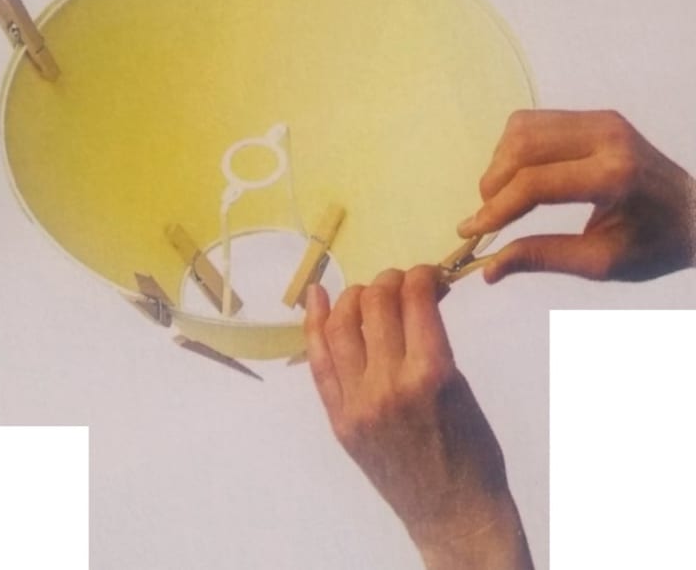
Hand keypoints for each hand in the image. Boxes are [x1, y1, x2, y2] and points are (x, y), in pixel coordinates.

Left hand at [305, 266, 532, 569]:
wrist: (452, 512)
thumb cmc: (471, 450)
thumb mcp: (461, 385)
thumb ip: (431, 341)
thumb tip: (413, 299)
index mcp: (431, 373)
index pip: (414, 299)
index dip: (421, 275)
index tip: (427, 275)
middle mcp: (388, 383)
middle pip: (374, 305)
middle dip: (390, 281)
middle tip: (402, 283)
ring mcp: (357, 403)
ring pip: (339, 326)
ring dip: (354, 297)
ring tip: (368, 293)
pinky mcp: (338, 420)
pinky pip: (319, 363)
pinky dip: (314, 325)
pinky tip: (315, 298)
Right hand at [458, 110, 695, 281]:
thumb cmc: (654, 246)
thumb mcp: (601, 263)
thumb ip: (542, 258)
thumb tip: (488, 269)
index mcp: (613, 177)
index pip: (535, 184)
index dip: (495, 209)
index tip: (470, 231)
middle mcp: (606, 137)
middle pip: (522, 147)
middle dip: (493, 183)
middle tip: (487, 216)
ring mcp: (601, 120)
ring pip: (523, 128)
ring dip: (500, 163)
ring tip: (503, 197)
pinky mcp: (596, 116)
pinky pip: (537, 121)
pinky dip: (515, 148)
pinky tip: (520, 174)